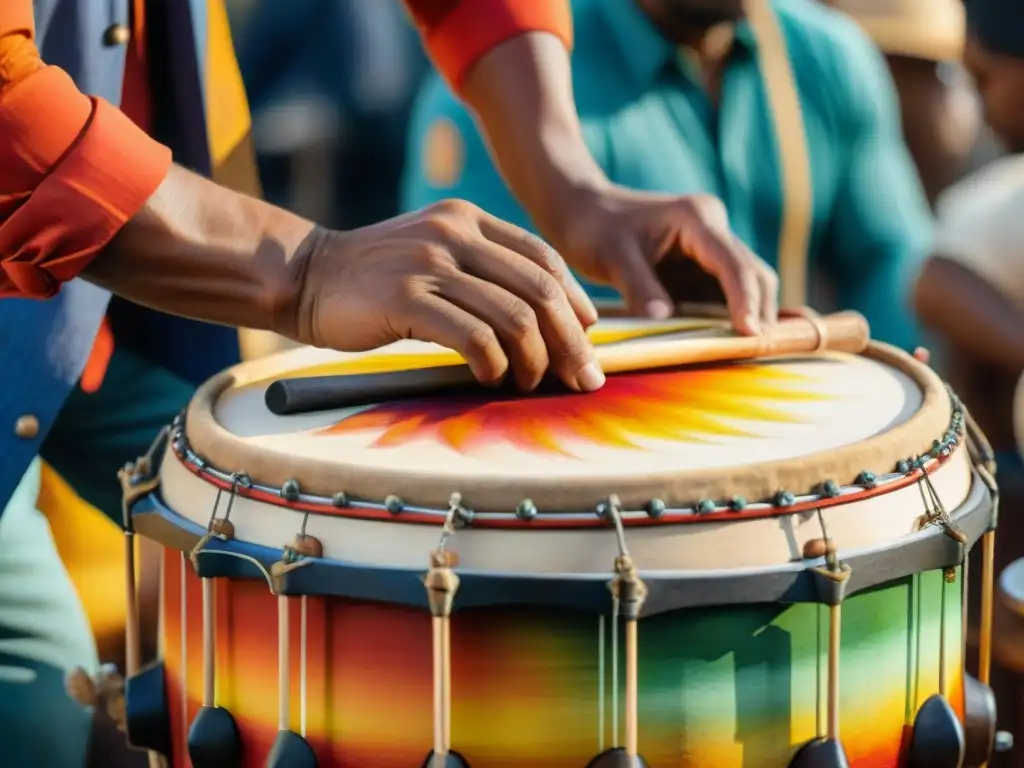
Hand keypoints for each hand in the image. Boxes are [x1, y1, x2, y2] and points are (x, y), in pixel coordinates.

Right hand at [290, 200, 604, 391]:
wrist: (306, 276)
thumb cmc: (377, 279)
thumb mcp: (435, 255)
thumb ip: (483, 269)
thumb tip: (546, 319)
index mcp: (468, 218)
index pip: (544, 259)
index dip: (575, 302)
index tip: (587, 338)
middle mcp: (455, 233)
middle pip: (540, 291)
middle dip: (570, 341)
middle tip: (582, 377)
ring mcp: (430, 263)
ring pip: (513, 318)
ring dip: (534, 361)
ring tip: (531, 384)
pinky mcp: (406, 298)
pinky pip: (474, 338)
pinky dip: (494, 365)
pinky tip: (492, 378)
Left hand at [555, 186, 778, 333]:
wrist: (582, 210)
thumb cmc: (594, 227)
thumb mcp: (612, 256)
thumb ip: (639, 287)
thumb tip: (663, 321)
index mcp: (697, 219)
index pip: (734, 264)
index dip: (746, 300)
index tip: (750, 335)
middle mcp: (712, 230)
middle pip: (754, 274)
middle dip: (759, 311)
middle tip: (758, 353)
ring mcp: (709, 249)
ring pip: (746, 285)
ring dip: (750, 316)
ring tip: (749, 355)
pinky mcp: (699, 268)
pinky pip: (724, 295)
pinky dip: (729, 318)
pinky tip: (730, 345)